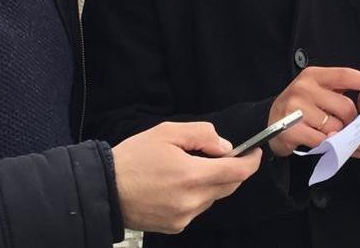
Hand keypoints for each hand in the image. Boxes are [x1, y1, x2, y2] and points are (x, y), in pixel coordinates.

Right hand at [112, 121, 260, 233]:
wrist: (105, 189)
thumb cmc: (133, 158)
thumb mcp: (167, 132)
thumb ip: (202, 135)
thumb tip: (225, 148)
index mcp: (192, 176)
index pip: (237, 173)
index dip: (251, 162)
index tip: (253, 152)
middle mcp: (192, 201)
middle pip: (228, 186)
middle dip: (230, 170)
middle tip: (215, 155)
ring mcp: (184, 217)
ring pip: (212, 197)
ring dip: (209, 183)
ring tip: (184, 169)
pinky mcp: (176, 226)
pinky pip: (197, 208)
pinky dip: (195, 196)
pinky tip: (174, 185)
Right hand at [267, 67, 359, 156]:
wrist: (270, 123)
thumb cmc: (301, 107)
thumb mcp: (317, 91)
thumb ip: (339, 92)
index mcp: (314, 75)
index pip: (345, 74)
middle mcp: (303, 87)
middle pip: (345, 106)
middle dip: (351, 120)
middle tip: (345, 125)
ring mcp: (295, 108)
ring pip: (335, 126)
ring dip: (336, 133)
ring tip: (326, 132)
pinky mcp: (290, 128)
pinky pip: (321, 140)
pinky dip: (325, 143)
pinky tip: (319, 140)